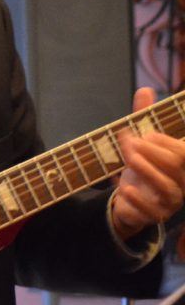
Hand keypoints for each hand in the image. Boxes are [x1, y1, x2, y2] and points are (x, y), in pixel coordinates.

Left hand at [112, 87, 184, 239]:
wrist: (129, 199)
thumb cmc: (140, 166)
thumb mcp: (140, 142)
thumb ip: (143, 118)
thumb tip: (145, 89)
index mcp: (181, 165)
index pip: (182, 152)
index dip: (164, 141)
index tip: (145, 134)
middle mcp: (181, 183)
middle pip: (174, 165)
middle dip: (150, 151)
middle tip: (128, 143)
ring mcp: (169, 202)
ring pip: (165, 187)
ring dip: (144, 170)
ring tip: (127, 159)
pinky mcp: (153, 216)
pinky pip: (150, 210)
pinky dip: (137, 198)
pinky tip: (124, 187)